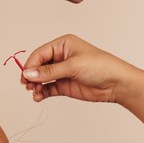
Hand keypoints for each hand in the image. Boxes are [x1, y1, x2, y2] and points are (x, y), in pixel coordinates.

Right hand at [20, 34, 140, 103]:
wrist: (118, 84)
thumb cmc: (101, 66)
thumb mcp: (73, 66)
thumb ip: (49, 71)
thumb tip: (28, 74)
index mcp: (62, 45)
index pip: (40, 53)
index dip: (30, 65)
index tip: (25, 76)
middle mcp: (60, 57)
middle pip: (38, 66)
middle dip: (32, 76)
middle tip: (27, 85)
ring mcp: (62, 72)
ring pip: (41, 78)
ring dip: (36, 86)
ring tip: (35, 93)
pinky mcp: (65, 85)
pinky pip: (48, 88)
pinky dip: (42, 93)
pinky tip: (39, 97)